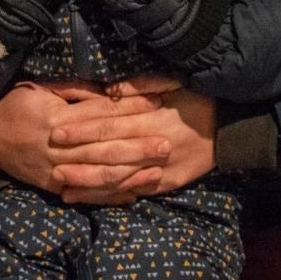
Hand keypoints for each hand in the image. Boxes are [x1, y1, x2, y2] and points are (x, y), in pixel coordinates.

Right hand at [0, 81, 171, 203]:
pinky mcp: (54, 188)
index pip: (101, 113)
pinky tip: (134, 195)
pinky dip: (110, 196)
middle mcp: (59, 147)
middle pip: (105, 147)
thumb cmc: (18, 105)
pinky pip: (86, 195)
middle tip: (166, 143)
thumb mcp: (42, 88)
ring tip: (157, 170)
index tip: (157, 102)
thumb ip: (77, 91)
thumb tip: (113, 91)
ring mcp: (56, 171)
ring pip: (98, 174)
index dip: (131, 108)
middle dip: (137, 146)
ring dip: (130, 174)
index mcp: (58, 118)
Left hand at [53, 85, 215, 202]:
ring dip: (88, 181)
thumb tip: (108, 90)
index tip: (57, 130)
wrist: (230, 129)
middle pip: (110, 153)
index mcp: (153, 119)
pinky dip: (110, 196)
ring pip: (118, 177)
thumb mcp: (174, 82)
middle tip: (50, 158)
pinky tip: (87, 197)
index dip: (82, 128)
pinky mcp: (166, 185)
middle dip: (78, 156)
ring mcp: (160, 170)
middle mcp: (154, 146)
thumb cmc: (198, 100)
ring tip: (61, 182)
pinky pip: (133, 192)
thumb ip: (141, 85)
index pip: (111, 125)